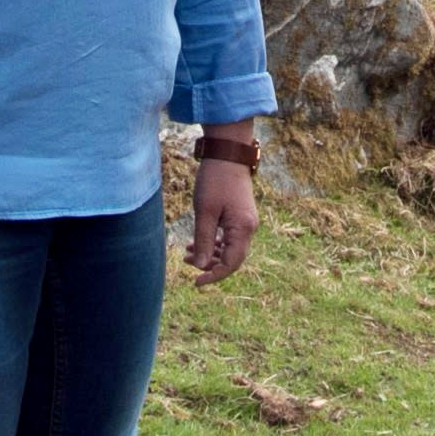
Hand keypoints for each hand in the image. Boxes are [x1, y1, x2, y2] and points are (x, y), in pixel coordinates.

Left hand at [186, 141, 258, 284]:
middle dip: (209, 264)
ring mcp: (246, 221)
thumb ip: (203, 240)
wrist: (228, 153)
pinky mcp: (240, 215)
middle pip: (232, 258)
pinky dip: (214, 242)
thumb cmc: (215, 180)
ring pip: (229, 248)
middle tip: (186, 260)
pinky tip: (197, 240)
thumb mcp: (205, 212)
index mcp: (243, 229)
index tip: (196, 282)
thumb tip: (200, 266)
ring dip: (209, 253)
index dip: (214, 276)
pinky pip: (229, 237)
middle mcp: (249, 228)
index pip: (231, 264)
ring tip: (187, 251)